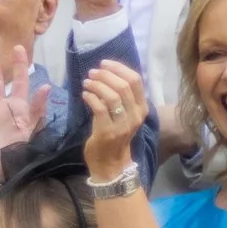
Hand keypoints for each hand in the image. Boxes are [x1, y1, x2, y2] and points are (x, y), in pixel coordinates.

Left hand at [79, 60, 148, 182]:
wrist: (111, 164)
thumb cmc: (115, 137)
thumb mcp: (124, 116)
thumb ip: (121, 98)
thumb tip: (108, 76)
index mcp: (141, 108)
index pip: (136, 81)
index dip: (119, 68)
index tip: (105, 63)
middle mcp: (135, 115)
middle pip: (124, 86)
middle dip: (106, 75)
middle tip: (92, 72)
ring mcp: (123, 124)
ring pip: (112, 96)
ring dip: (97, 85)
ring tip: (86, 82)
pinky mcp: (107, 131)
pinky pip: (100, 108)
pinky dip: (91, 97)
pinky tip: (84, 94)